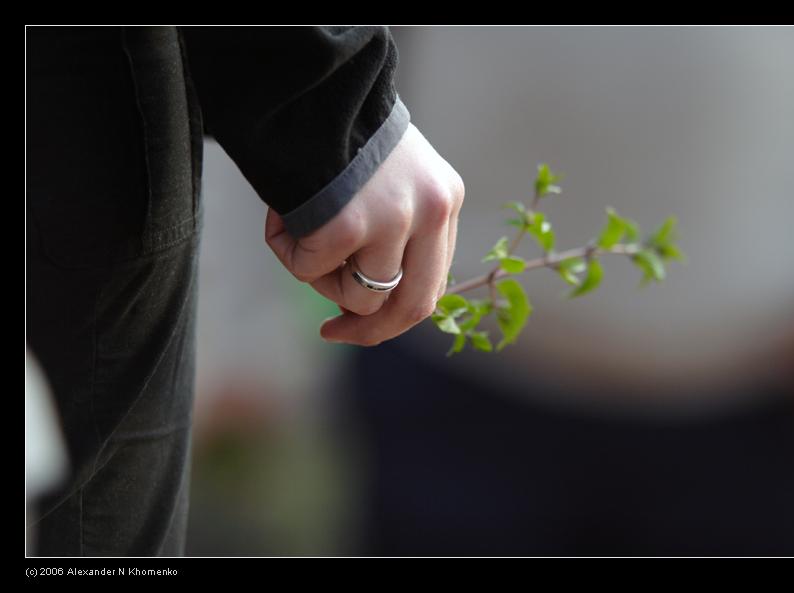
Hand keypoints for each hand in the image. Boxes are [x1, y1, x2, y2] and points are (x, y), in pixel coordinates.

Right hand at [265, 123, 464, 345]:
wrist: (311, 85)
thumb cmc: (340, 133)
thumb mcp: (391, 179)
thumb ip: (395, 231)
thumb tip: (368, 302)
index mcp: (446, 199)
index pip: (433, 282)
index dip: (396, 313)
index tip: (358, 320)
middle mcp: (432, 210)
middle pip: (413, 306)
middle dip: (370, 331)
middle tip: (332, 332)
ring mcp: (394, 219)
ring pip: (358, 297)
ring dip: (319, 278)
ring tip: (297, 230)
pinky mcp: (349, 224)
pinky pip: (309, 271)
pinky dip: (287, 250)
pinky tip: (279, 213)